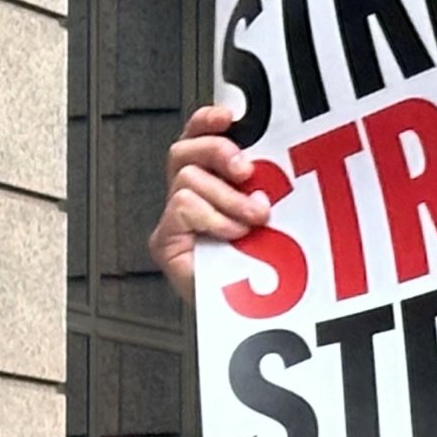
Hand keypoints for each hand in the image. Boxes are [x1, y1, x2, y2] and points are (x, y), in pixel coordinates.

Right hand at [148, 103, 267, 301]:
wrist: (251, 320)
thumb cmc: (267, 269)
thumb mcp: (270, 215)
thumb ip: (262, 186)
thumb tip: (270, 159)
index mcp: (210, 184)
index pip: (197, 138)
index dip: (208, 122)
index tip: (231, 117)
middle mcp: (185, 198)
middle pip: (184, 150)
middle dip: (218, 152)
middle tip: (247, 172)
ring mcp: (173, 221)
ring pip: (187, 178)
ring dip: (226, 197)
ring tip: (252, 220)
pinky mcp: (165, 241)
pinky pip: (183, 205)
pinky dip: (213, 216)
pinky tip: (232, 234)